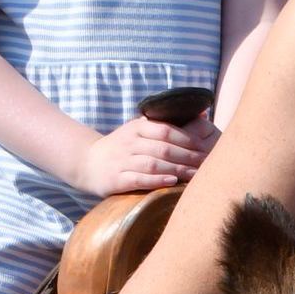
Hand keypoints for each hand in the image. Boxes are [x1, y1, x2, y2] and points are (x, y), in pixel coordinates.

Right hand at [73, 112, 216, 196]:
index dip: (188, 139)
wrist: (88, 162)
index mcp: (137, 127)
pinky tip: (172, 181)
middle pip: (163, 148)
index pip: (167, 130)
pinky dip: (156, 180)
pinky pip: (138, 179)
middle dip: (188, 157)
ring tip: (195, 176)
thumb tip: (203, 111)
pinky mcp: (116, 179)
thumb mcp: (141, 129)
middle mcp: (129, 142)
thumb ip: (167, 123)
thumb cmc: (124, 147)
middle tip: (206, 165)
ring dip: (176, 169)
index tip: (206, 148)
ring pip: (153, 163)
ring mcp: (122, 161)